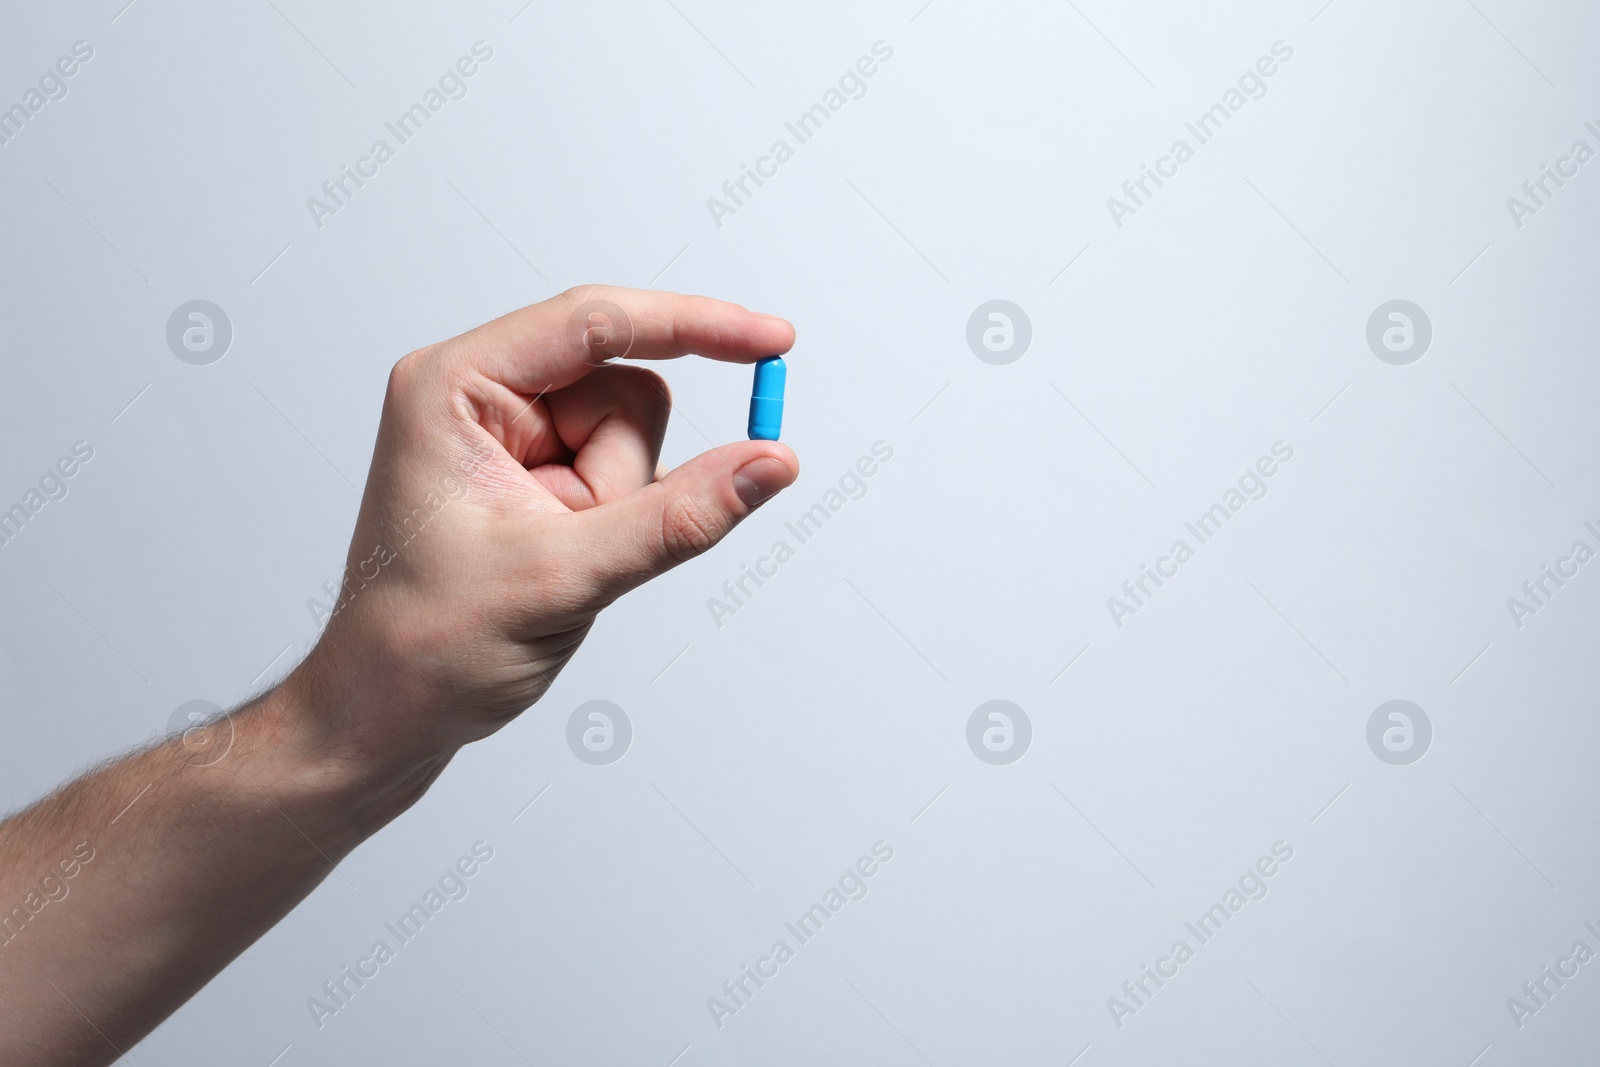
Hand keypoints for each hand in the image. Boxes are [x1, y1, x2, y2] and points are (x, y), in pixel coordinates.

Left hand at [292, 285, 798, 778]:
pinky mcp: (534, 471)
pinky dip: (619, 518)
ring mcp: (509, 435)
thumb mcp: (563, 578)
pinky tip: (567, 558)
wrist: (385, 713)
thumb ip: (677, 518)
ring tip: (561, 557)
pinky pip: (623, 471)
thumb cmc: (428, 645)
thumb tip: (770, 462)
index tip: (773, 340)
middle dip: (625, 472)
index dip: (694, 326)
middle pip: (622, 386)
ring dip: (622, 503)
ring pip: (632, 432)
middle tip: (581, 542)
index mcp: (453, 386)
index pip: (595, 324)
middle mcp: (480, 394)